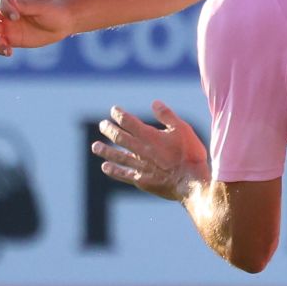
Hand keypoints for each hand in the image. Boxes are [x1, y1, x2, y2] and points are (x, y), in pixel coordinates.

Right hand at [0, 0, 73, 55]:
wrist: (64, 23)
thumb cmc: (54, 10)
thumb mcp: (42, 6)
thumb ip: (25, 5)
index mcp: (12, 0)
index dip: (3, 9)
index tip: (16, 16)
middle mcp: (5, 13)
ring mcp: (7, 27)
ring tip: (2, 45)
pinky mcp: (11, 40)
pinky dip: (0, 49)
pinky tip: (9, 53)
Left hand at [92, 100, 207, 200]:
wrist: (191, 182)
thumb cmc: (190, 154)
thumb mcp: (183, 129)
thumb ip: (168, 116)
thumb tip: (154, 103)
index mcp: (150, 136)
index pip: (129, 122)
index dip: (120, 115)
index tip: (114, 110)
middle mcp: (141, 150)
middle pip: (119, 137)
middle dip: (109, 130)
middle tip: (102, 125)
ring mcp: (139, 166)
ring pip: (117, 156)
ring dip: (105, 150)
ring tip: (95, 146)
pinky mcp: (141, 180)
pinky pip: (123, 174)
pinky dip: (113, 170)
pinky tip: (105, 167)